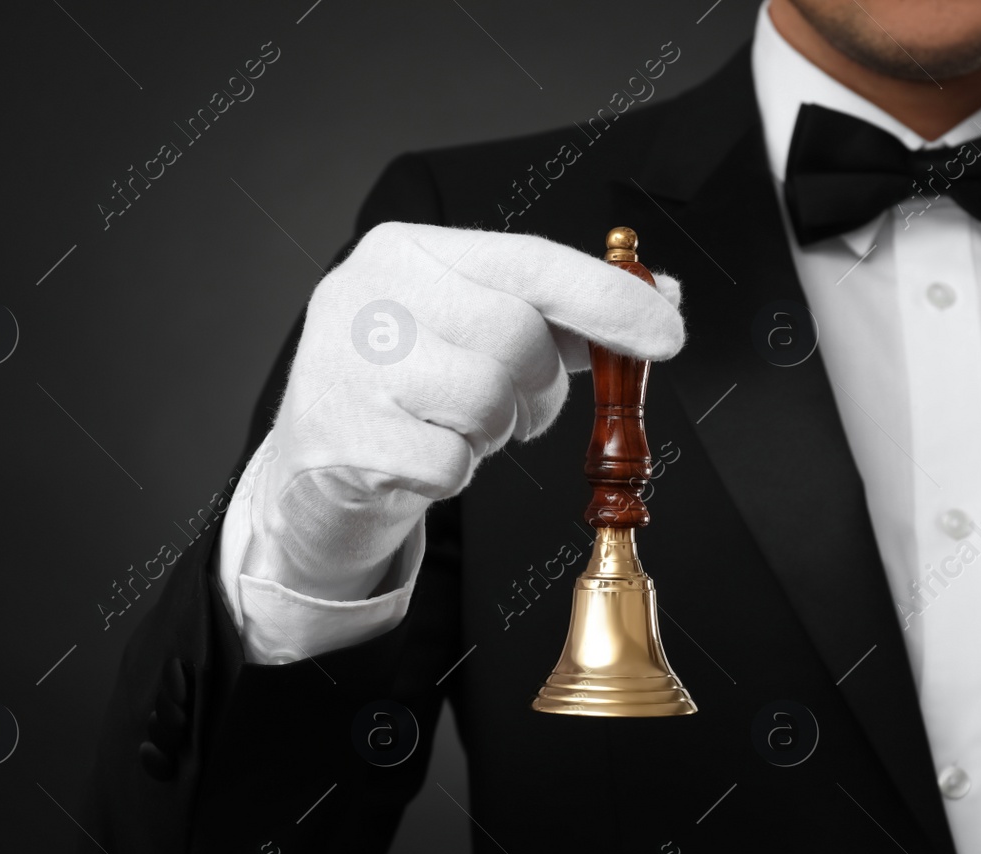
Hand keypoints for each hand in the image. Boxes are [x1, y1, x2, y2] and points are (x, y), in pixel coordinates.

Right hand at [249, 221, 685, 600]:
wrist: (312, 476)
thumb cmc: (409, 396)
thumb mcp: (476, 336)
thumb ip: (565, 315)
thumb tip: (662, 299)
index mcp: (407, 250)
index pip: (530, 261)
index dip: (608, 299)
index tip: (668, 334)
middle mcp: (369, 294)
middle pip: (516, 335)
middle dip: (539, 386)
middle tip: (517, 408)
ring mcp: (345, 364)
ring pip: (486, 400)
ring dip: (495, 432)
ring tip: (458, 429)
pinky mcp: (339, 437)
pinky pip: (450, 463)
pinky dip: (455, 473)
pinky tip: (422, 459)